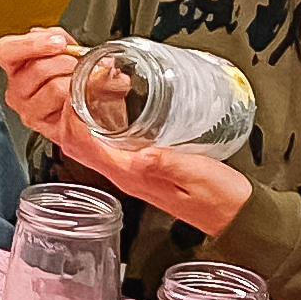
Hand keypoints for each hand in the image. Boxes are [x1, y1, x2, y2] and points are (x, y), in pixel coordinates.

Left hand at [0, 30, 250, 235]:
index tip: (73, 89)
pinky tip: (109, 106)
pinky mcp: (141, 165)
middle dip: (67, 112)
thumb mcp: (198, 176)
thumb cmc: (219, 199)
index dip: (71, 118)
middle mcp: (124, 173)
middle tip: (75, 81)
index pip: (83, 146)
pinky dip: (98, 122)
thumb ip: (170, 165)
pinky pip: (106, 143)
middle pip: (77, 143)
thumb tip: (142, 154)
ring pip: (88, 142)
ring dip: (79, 115)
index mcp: (131, 175)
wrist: (234, 218)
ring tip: (86, 87)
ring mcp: (130, 170)